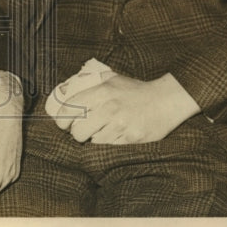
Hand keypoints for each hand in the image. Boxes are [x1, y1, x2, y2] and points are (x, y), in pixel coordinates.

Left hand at [53, 72, 199, 144]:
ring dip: (93, 139)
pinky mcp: (131, 139)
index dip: (61, 119)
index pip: (70, 108)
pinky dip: (107, 143)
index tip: (62, 123)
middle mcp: (110, 108)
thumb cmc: (135, 90)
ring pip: (93, 141)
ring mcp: (121, 125)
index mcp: (102, 91)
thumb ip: (92, 83)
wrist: (165, 100)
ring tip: (101, 130)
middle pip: (78, 131)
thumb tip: (67, 90)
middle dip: (76, 133)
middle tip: (81, 130)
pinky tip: (113, 135)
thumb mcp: (112, 79)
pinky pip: (109, 147)